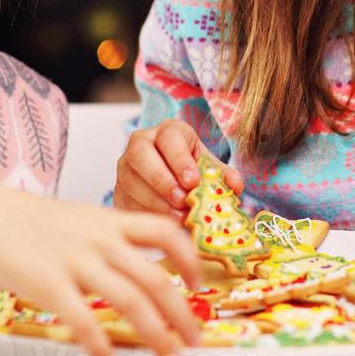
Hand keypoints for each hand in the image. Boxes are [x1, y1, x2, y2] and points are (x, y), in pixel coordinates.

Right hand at [0, 176, 203, 355]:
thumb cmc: (26, 220)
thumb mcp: (78, 218)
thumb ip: (107, 238)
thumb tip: (135, 265)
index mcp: (109, 220)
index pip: (166, 232)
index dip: (189, 259)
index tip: (198, 284)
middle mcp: (100, 240)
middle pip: (156, 278)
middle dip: (182, 313)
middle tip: (196, 339)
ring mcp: (76, 262)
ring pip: (132, 301)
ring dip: (157, 334)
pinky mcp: (49, 286)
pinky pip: (86, 323)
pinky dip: (104, 350)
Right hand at [114, 118, 243, 216]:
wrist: (167, 176)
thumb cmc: (189, 168)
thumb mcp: (206, 164)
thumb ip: (221, 173)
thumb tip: (235, 186)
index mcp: (166, 131)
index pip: (169, 138)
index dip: (180, 160)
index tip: (193, 181)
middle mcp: (140, 144)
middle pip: (141, 156)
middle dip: (162, 180)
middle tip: (182, 200)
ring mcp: (125, 169)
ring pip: (131, 182)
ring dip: (156, 202)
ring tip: (178, 217)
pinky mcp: (119, 192)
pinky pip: (126, 203)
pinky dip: (146, 215)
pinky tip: (164, 224)